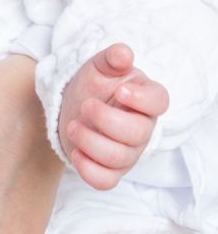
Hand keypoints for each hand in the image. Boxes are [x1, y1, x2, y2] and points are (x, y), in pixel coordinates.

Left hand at [59, 44, 168, 189]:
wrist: (73, 106)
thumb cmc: (94, 85)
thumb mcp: (99, 67)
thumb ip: (111, 59)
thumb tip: (123, 52)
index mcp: (144, 99)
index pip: (159, 102)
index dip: (142, 100)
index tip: (119, 91)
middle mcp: (142, 128)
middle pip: (137, 134)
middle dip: (106, 120)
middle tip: (85, 105)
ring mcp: (128, 152)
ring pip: (119, 158)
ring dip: (91, 142)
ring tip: (73, 125)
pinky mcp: (110, 170)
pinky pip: (106, 181)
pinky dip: (88, 169)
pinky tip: (75, 152)